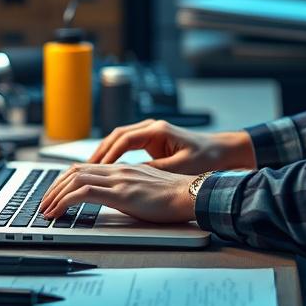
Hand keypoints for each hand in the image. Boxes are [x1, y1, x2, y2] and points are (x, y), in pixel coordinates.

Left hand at [39, 163, 195, 223]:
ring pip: (75, 179)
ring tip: (46, 210)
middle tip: (44, 203)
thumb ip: (130, 190)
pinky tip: (57, 212)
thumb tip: (117, 199)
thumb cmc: (176, 196)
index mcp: (124, 169)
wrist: (192, 194)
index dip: (66, 179)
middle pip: (76, 170)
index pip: (86, 168)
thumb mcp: (147, 190)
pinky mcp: (121, 194)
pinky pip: (84, 193)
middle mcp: (119, 170)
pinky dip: (64, 201)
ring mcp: (119, 180)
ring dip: (55, 195)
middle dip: (54, 187)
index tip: (55, 194)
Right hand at [88, 119, 256, 173]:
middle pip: (116, 137)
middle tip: (81, 171)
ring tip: (86, 170)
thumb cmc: (207, 158)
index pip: (124, 140)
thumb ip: (154, 170)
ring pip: (118, 140)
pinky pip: (125, 145)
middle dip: (98, 154)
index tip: (96, 171)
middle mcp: (151, 127)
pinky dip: (113, 155)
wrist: (224, 151)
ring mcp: (151, 132)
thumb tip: (129, 177)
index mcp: (158, 130)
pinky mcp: (152, 141)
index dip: (108, 156)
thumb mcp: (180, 167)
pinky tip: (104, 168)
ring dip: (103, 154)